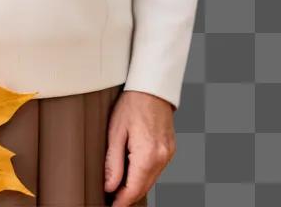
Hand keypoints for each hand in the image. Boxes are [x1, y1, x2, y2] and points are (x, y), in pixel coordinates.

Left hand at [103, 90, 175, 206]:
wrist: (152, 86)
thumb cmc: (132, 103)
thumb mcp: (116, 132)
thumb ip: (113, 162)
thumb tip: (109, 186)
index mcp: (147, 155)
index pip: (133, 190)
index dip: (120, 202)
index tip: (110, 206)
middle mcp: (161, 158)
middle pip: (143, 188)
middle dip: (127, 196)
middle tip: (112, 199)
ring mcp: (168, 154)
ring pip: (151, 180)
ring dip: (136, 185)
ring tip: (119, 187)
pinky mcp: (170, 149)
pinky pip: (157, 169)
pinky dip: (145, 174)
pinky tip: (134, 171)